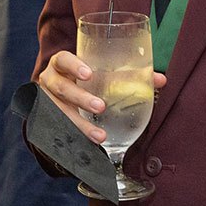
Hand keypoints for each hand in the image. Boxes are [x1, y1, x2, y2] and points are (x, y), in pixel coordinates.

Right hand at [35, 49, 166, 143]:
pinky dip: (72, 137)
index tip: (88, 75)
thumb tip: (160, 79)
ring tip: (100, 136)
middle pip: (61, 88)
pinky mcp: (45, 121)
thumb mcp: (102, 76)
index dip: (74, 65)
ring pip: (58, 113)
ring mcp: (45, 102)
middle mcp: (50, 81)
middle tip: (100, 107)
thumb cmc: (86, 83)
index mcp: (62, 65)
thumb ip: (129, 76)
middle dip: (80, 98)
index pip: (63, 59)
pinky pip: (55, 130)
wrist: (59, 98)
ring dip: (80, 124)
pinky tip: (88, 146)